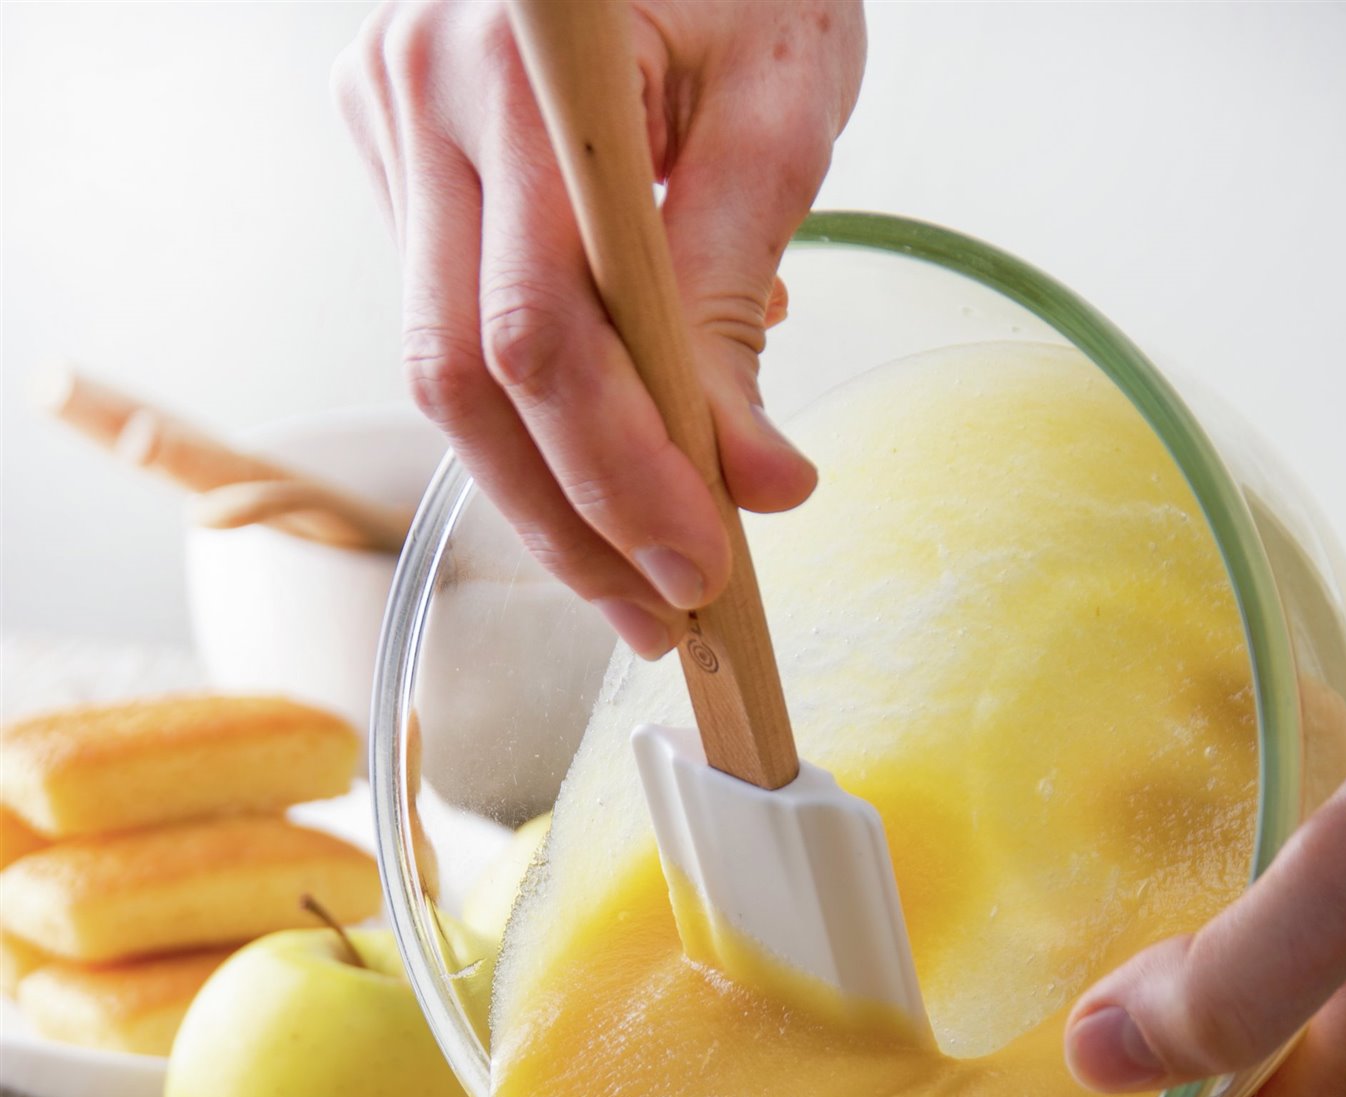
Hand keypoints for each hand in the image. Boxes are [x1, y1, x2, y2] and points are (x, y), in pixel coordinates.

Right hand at [335, 0, 866, 656]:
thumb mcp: (781, 105)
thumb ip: (741, 294)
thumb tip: (753, 482)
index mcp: (520, 60)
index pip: (544, 331)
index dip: (620, 473)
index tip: (704, 565)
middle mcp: (420, 89)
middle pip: (464, 377)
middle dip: (569, 520)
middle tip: (660, 614)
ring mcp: (390, 122)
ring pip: (442, 369)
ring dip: (543, 492)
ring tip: (637, 574)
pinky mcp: (396, 157)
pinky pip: (451, 322)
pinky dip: (533, 414)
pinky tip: (605, 459)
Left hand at [1066, 689, 1345, 1096]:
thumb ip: (1254, 973)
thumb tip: (1101, 1060)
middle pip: (1286, 1041)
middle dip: (1179, 1038)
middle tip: (1073, 1006)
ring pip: (1307, 928)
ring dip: (1215, 913)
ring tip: (1115, 866)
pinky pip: (1335, 819)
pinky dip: (1273, 801)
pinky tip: (1224, 736)